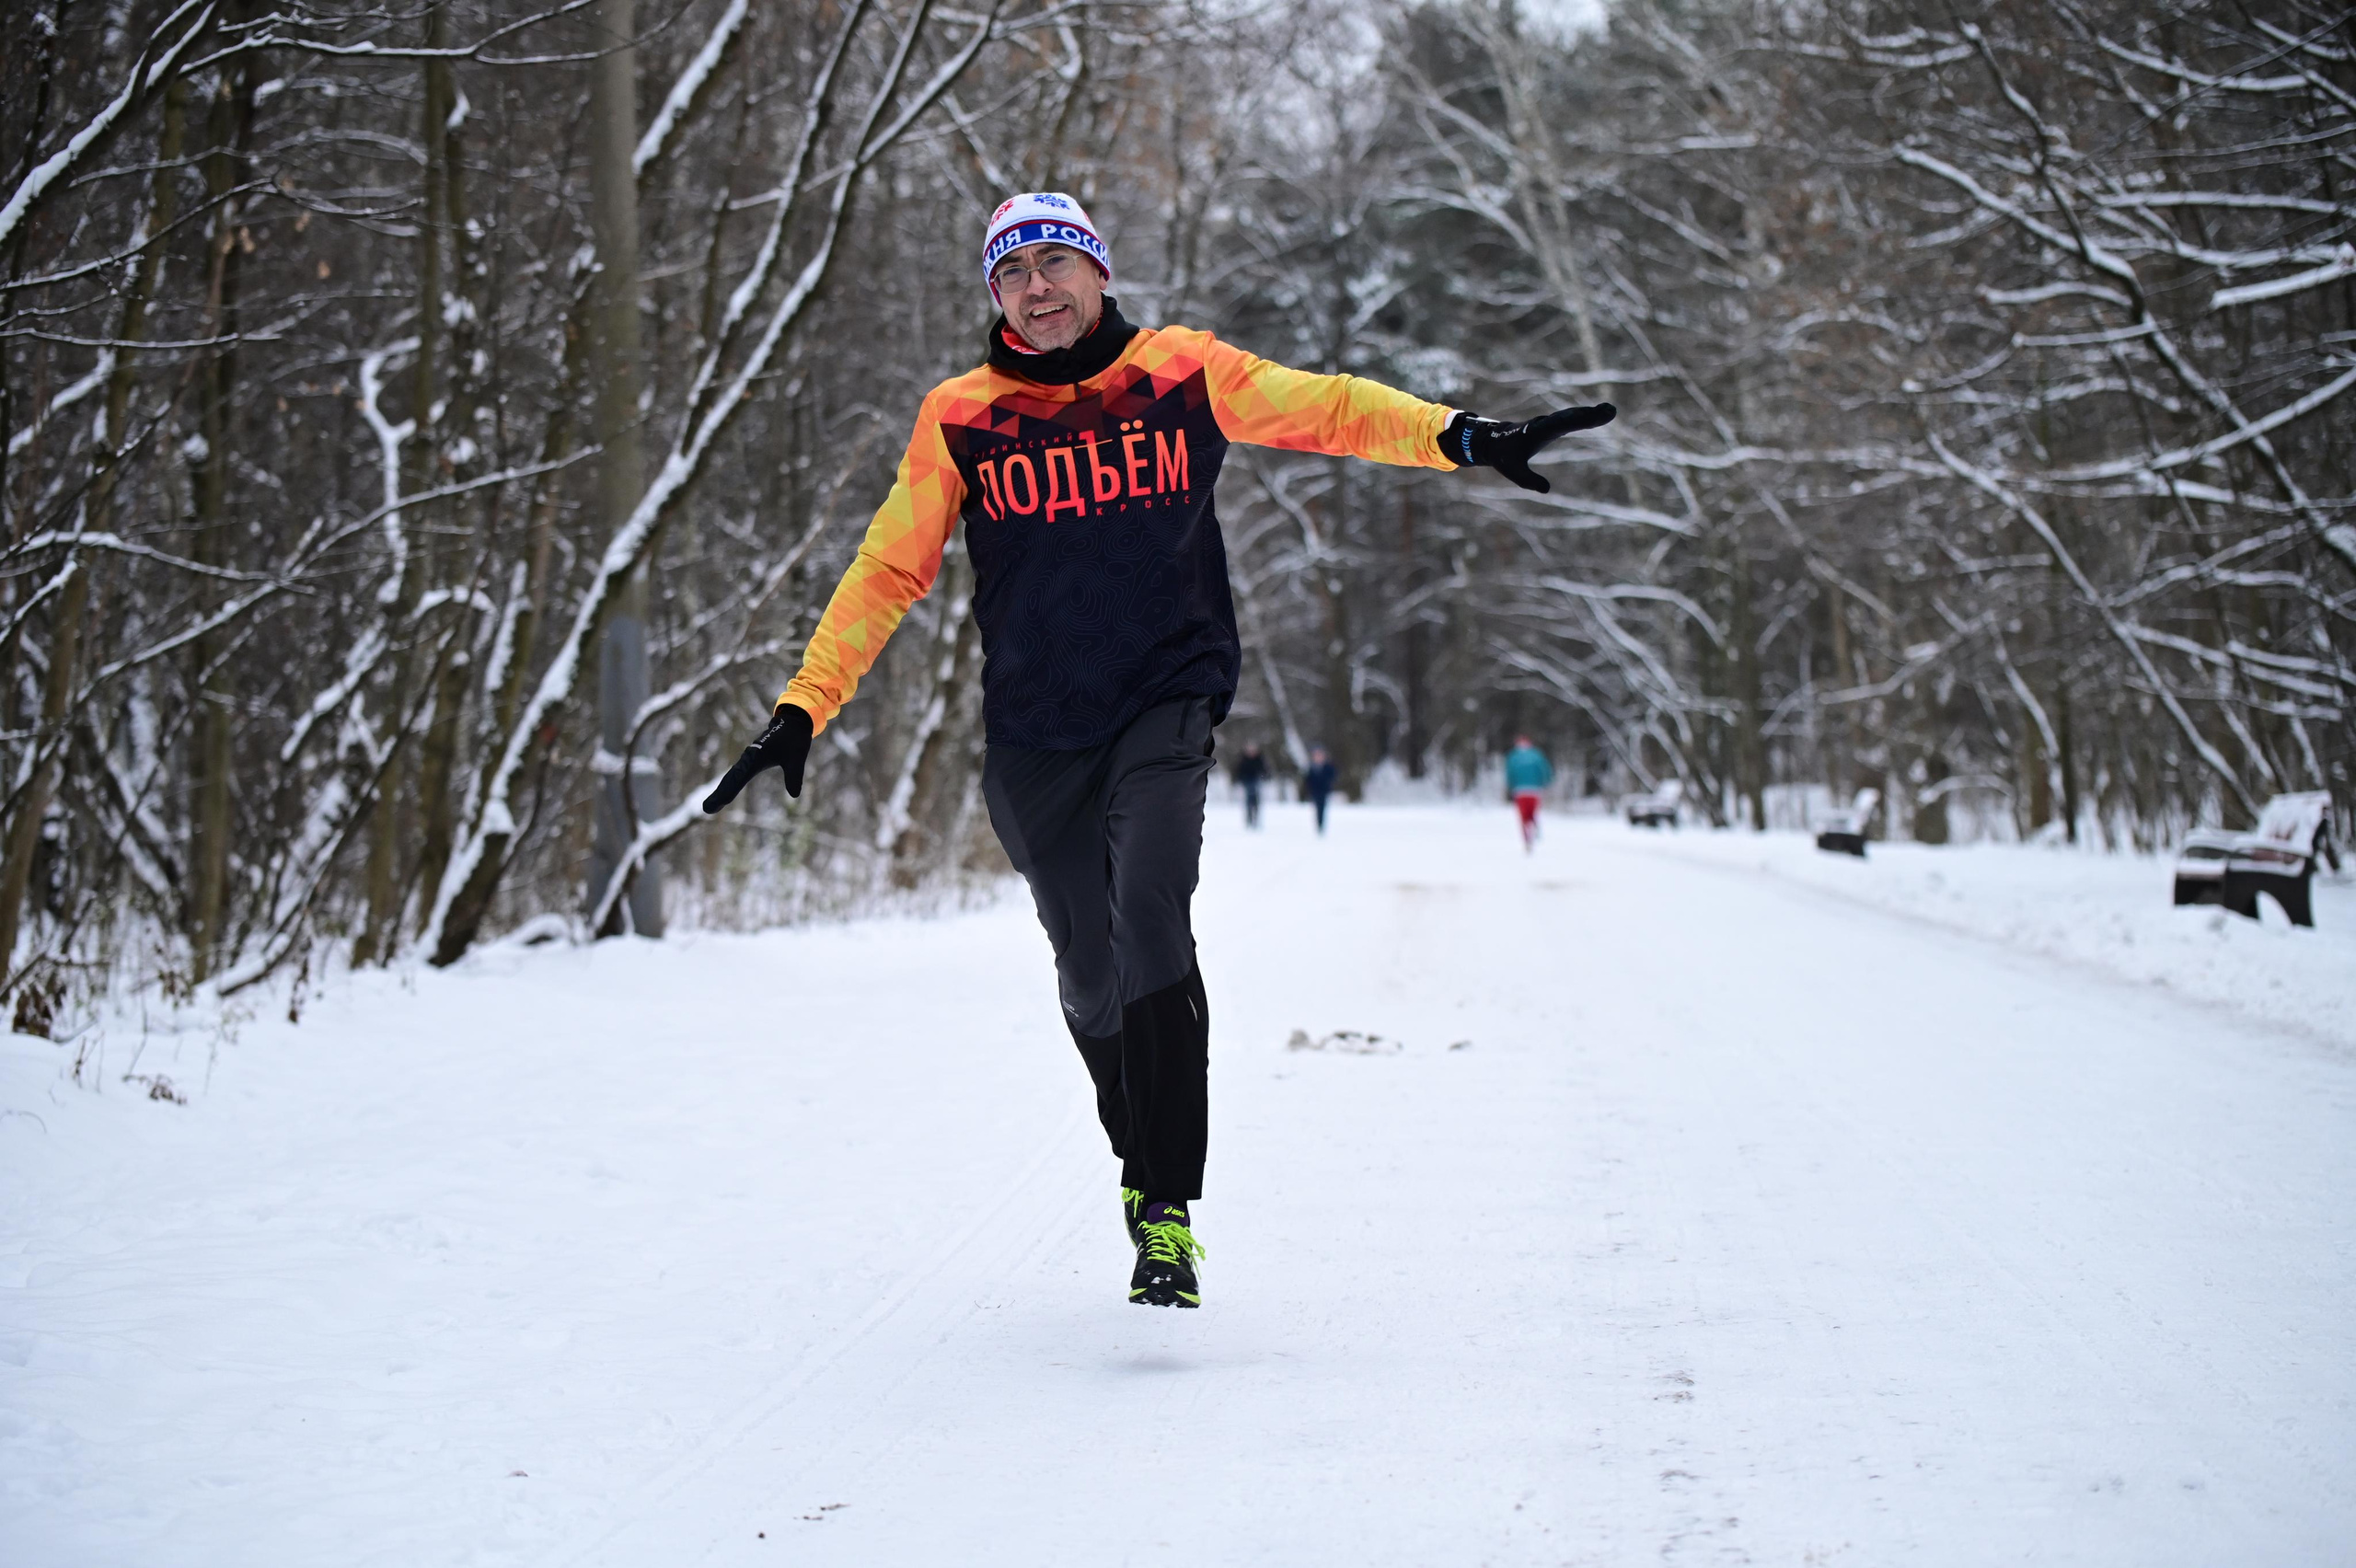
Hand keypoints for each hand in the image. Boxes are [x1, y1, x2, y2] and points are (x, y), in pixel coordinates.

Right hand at [702, 703, 813, 812]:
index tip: (717, 803)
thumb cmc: (793, 738)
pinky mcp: (751, 761)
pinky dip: (729, 785)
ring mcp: (748, 759)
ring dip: (721, 791)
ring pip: (731, 777)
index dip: (727, 792)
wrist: (791, 722)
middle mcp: (748, 758)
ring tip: (710, 807)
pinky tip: (723, 795)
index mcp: (756, 757)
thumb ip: (794, 776)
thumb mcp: (796, 758)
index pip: (739, 777)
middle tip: (707, 809)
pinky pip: (737, 775)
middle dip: (719, 794)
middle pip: (730, 779)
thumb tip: (795, 795)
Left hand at [1444, 404, 1616, 492]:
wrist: (1495, 440)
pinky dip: (1585, 416)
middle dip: (1589, 414)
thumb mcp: (1514, 472)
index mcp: (1536, 431)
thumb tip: (1546, 490)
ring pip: (1572, 415)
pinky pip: (1571, 419)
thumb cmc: (1505, 456)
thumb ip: (1529, 480)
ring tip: (1610, 411)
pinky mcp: (1553, 425)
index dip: (1578, 419)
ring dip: (1590, 413)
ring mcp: (1550, 423)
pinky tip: (1601, 413)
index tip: (1593, 416)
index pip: (1560, 424)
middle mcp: (1545, 423)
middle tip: (1609, 410)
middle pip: (1570, 417)